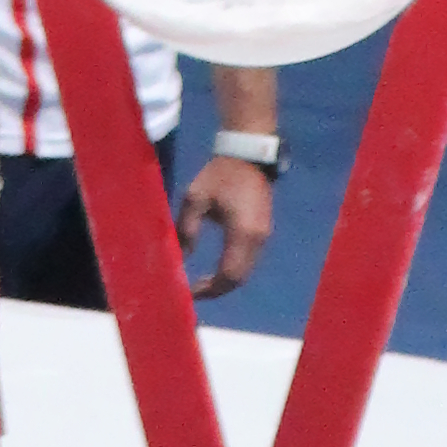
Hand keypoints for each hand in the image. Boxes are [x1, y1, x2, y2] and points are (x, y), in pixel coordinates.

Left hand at [178, 153, 274, 297]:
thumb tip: (182, 257)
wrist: (248, 155)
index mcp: (241, 232)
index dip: (209, 289)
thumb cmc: (220, 175)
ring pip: (246, 272)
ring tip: (202, 282)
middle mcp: (257, 239)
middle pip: (239, 279)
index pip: (228, 275)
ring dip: (225, 282)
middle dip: (216, 290)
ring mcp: (264, 236)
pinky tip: (216, 269)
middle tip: (194, 291)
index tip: (190, 292)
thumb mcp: (195, 198)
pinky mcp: (263, 232)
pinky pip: (249, 261)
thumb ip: (187, 228)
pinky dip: (233, 271)